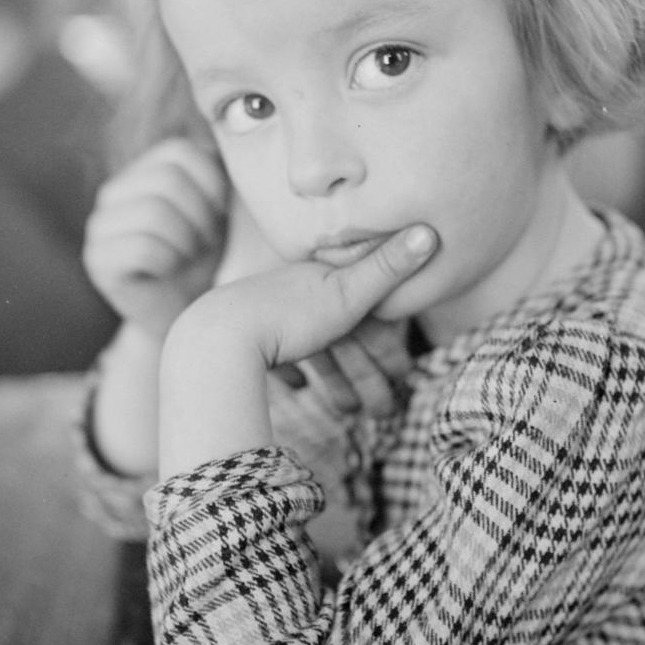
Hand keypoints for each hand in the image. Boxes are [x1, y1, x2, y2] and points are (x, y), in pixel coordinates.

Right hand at [83, 138, 228, 340]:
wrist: (187, 316)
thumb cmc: (208, 259)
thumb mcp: (219, 207)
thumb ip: (219, 170)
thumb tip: (239, 120)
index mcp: (143, 172)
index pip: (181, 151)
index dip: (212, 184)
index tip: (219, 215)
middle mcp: (114, 192)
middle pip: (167, 180)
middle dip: (201, 216)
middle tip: (204, 242)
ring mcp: (99, 226)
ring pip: (155, 212)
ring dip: (187, 241)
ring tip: (188, 256)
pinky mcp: (97, 260)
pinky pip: (143, 247)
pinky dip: (169, 262)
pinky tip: (170, 272)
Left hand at [157, 225, 437, 475]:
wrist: (216, 337)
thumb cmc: (288, 316)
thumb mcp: (349, 293)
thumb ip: (388, 267)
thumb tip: (428, 231)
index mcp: (322, 279)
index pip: (367, 310)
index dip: (388, 342)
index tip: (404, 373)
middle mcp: (296, 291)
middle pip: (341, 335)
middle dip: (364, 371)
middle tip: (383, 411)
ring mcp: (268, 316)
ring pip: (312, 349)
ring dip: (334, 380)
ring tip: (349, 414)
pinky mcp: (244, 341)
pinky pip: (273, 355)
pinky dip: (289, 369)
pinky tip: (296, 386)